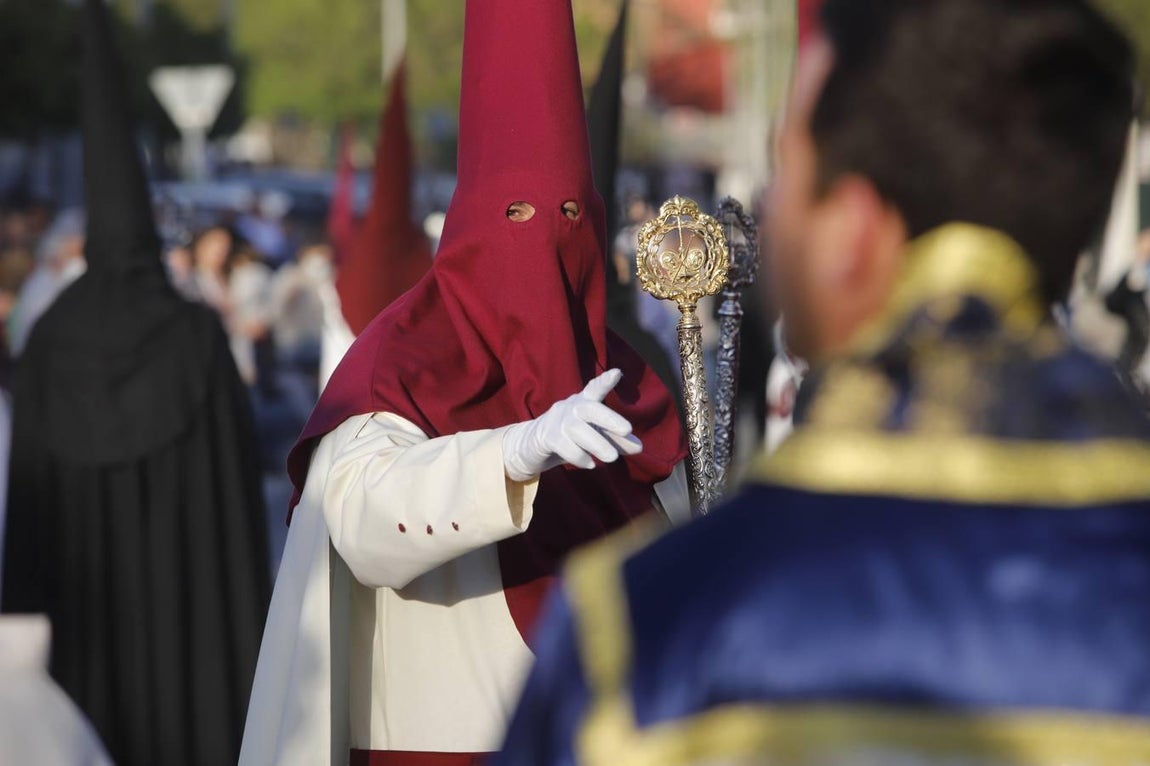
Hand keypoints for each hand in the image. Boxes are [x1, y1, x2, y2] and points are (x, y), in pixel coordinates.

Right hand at [502, 369, 642, 481]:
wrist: (531, 445)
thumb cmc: (569, 436)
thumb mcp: (594, 436)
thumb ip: (616, 440)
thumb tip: (640, 447)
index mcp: (583, 403)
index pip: (594, 389)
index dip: (605, 382)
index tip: (617, 373)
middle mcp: (570, 408)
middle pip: (589, 408)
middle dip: (609, 418)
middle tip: (628, 430)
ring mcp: (556, 422)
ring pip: (578, 430)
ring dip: (597, 443)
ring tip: (612, 458)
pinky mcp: (546, 438)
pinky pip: (563, 445)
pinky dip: (578, 455)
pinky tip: (590, 464)